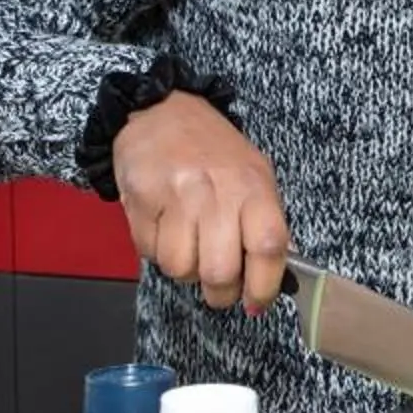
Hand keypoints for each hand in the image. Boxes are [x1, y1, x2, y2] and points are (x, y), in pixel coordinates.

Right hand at [114, 93, 290, 314]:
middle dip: (220, 294)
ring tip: (190, 248)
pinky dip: (158, 253)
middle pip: (220, 271)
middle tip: (220, 289)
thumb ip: (263, 223)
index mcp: (253, 186)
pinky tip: (165, 229)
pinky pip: (150, 253)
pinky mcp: (141, 200)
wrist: (159, 110)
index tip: (257, 303)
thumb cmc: (213, 150)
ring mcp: (177, 196)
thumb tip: (270, 278)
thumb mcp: (253, 175)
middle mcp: (216, 191)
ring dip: (185, 271)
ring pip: (181, 268)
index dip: (265, 286)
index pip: (268, 247)